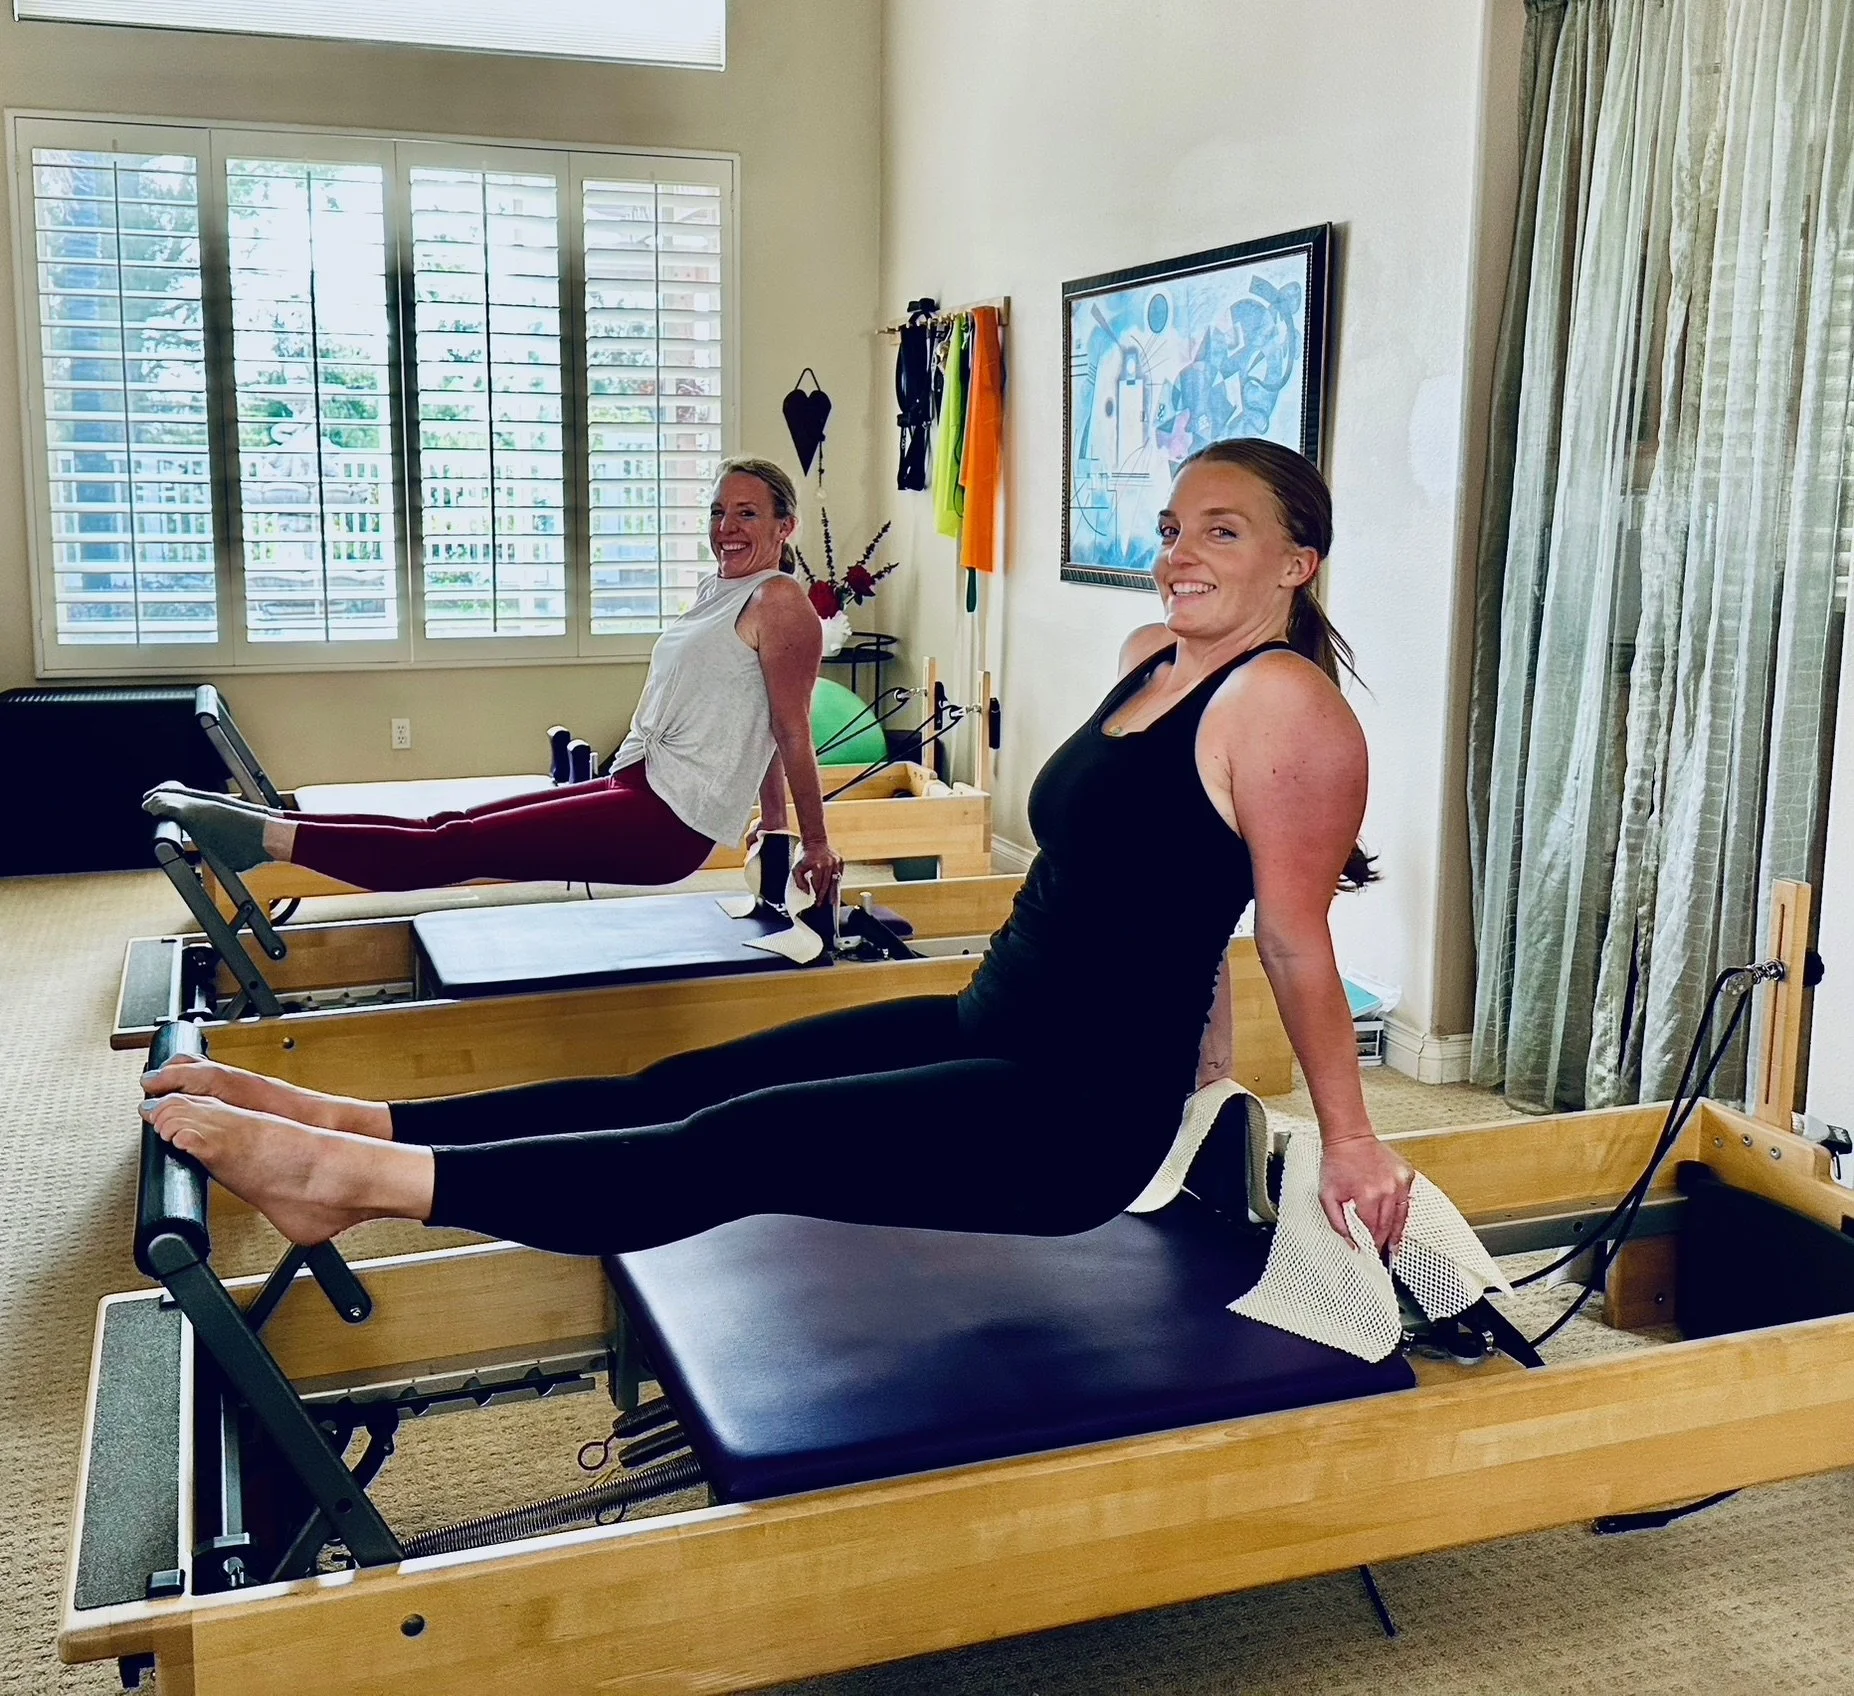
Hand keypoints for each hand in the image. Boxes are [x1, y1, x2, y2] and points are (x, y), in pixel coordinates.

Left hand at [793, 839, 842, 903]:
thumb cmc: (805, 856)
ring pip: (835, 881)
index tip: (817, 902)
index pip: (818, 885)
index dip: (818, 895)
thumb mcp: (797, 868)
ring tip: (831, 901)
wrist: (815, 841)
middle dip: (825, 896)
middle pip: (828, 885)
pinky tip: (833, 887)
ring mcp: (836, 862)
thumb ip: (799, 882)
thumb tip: (807, 891)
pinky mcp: (840, 861)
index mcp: (817, 866)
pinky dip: (836, 881)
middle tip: (823, 904)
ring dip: (833, 891)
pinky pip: (839, 875)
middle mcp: (828, 864)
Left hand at [1318, 1133, 1413, 1253]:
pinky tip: (1398, 1220)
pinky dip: (1402, 1210)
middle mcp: (1387, 1189)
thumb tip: (1352, 1243)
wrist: (1349, 1138)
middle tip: (1384, 1255)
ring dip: (1398, 1232)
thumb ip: (1337, 1222)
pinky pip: (1406, 1199)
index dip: (1372, 1243)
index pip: (1373, 1229)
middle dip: (1385, 1241)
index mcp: (1367, 1195)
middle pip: (1389, 1225)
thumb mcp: (1327, 1195)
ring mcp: (1399, 1182)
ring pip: (1402, 1216)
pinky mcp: (1406, 1175)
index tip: (1371, 1252)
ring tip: (1396, 1247)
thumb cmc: (1337, 1163)